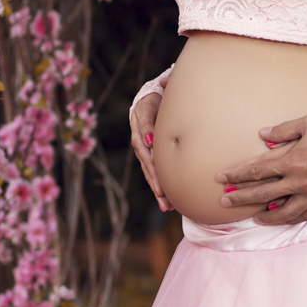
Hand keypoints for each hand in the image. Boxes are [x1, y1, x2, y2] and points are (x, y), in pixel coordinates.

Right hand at [129, 91, 171, 211]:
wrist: (150, 100)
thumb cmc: (153, 102)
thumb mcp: (149, 109)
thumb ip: (148, 124)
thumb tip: (150, 141)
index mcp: (140, 134)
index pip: (147, 154)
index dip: (153, 168)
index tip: (161, 185)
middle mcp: (141, 146)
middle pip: (149, 168)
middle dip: (157, 184)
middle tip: (164, 197)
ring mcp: (145, 153)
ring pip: (151, 174)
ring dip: (158, 190)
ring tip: (166, 206)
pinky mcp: (150, 157)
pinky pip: (154, 174)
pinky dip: (160, 187)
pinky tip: (166, 202)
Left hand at [217, 110, 306, 224]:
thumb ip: (284, 130)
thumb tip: (263, 136)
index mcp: (293, 161)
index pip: (257, 170)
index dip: (237, 175)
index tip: (222, 178)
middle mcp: (299, 182)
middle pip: (263, 193)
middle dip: (241, 197)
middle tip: (225, 202)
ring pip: (282, 211)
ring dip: (264, 215)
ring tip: (252, 216)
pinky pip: (302, 215)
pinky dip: (288, 218)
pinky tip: (280, 218)